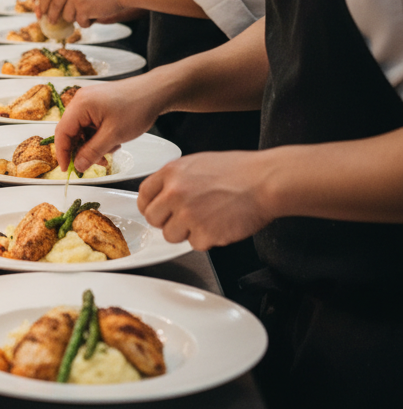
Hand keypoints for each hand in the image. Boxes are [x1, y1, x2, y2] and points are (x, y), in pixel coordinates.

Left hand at [37, 0, 127, 25]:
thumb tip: (58, 3)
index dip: (43, 3)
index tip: (42, 10)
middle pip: (54, 6)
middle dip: (52, 16)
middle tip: (51, 21)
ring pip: (67, 16)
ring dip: (76, 18)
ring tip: (88, 13)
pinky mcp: (83, 9)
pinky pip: (80, 22)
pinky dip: (87, 22)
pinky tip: (95, 16)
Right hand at [53, 77, 158, 172]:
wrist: (155, 92)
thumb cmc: (136, 108)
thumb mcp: (113, 135)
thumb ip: (92, 152)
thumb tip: (77, 166)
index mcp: (80, 105)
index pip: (62, 132)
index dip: (62, 153)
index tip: (66, 169)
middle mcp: (81, 100)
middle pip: (71, 131)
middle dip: (82, 149)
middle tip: (94, 163)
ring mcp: (89, 100)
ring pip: (82, 129)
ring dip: (92, 144)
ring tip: (110, 151)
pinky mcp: (97, 103)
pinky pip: (90, 123)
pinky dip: (98, 135)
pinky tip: (112, 140)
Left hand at [138, 151, 277, 248]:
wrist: (263, 181)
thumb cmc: (238, 171)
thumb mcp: (196, 163)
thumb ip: (175, 179)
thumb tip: (163, 194)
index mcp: (171, 173)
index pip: (143, 195)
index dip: (149, 206)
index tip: (155, 211)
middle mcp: (175, 193)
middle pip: (153, 219)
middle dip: (166, 221)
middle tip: (184, 218)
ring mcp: (188, 214)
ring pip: (170, 235)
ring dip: (186, 232)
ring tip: (206, 219)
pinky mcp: (204, 233)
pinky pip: (195, 244)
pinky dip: (207, 239)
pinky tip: (219, 225)